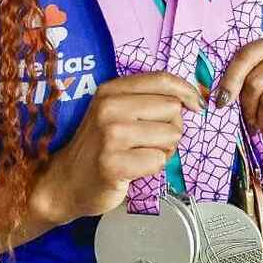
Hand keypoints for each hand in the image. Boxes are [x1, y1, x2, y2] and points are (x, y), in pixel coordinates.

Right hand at [31, 72, 203, 224]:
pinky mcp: (113, 164)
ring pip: (170, 136)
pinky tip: (133, 169)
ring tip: (140, 155)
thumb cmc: (99, 146)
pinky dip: (152, 168)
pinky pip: (158, 161)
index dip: (186, 90)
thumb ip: (147, 99)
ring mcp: (110, 136)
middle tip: (149, 141)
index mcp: (111, 90)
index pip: (162, 79)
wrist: (65, 182)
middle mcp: (110, 108)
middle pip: (172, 109)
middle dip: (170, 128)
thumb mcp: (116, 111)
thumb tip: (192, 98)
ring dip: (163, 150)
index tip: (196, 104)